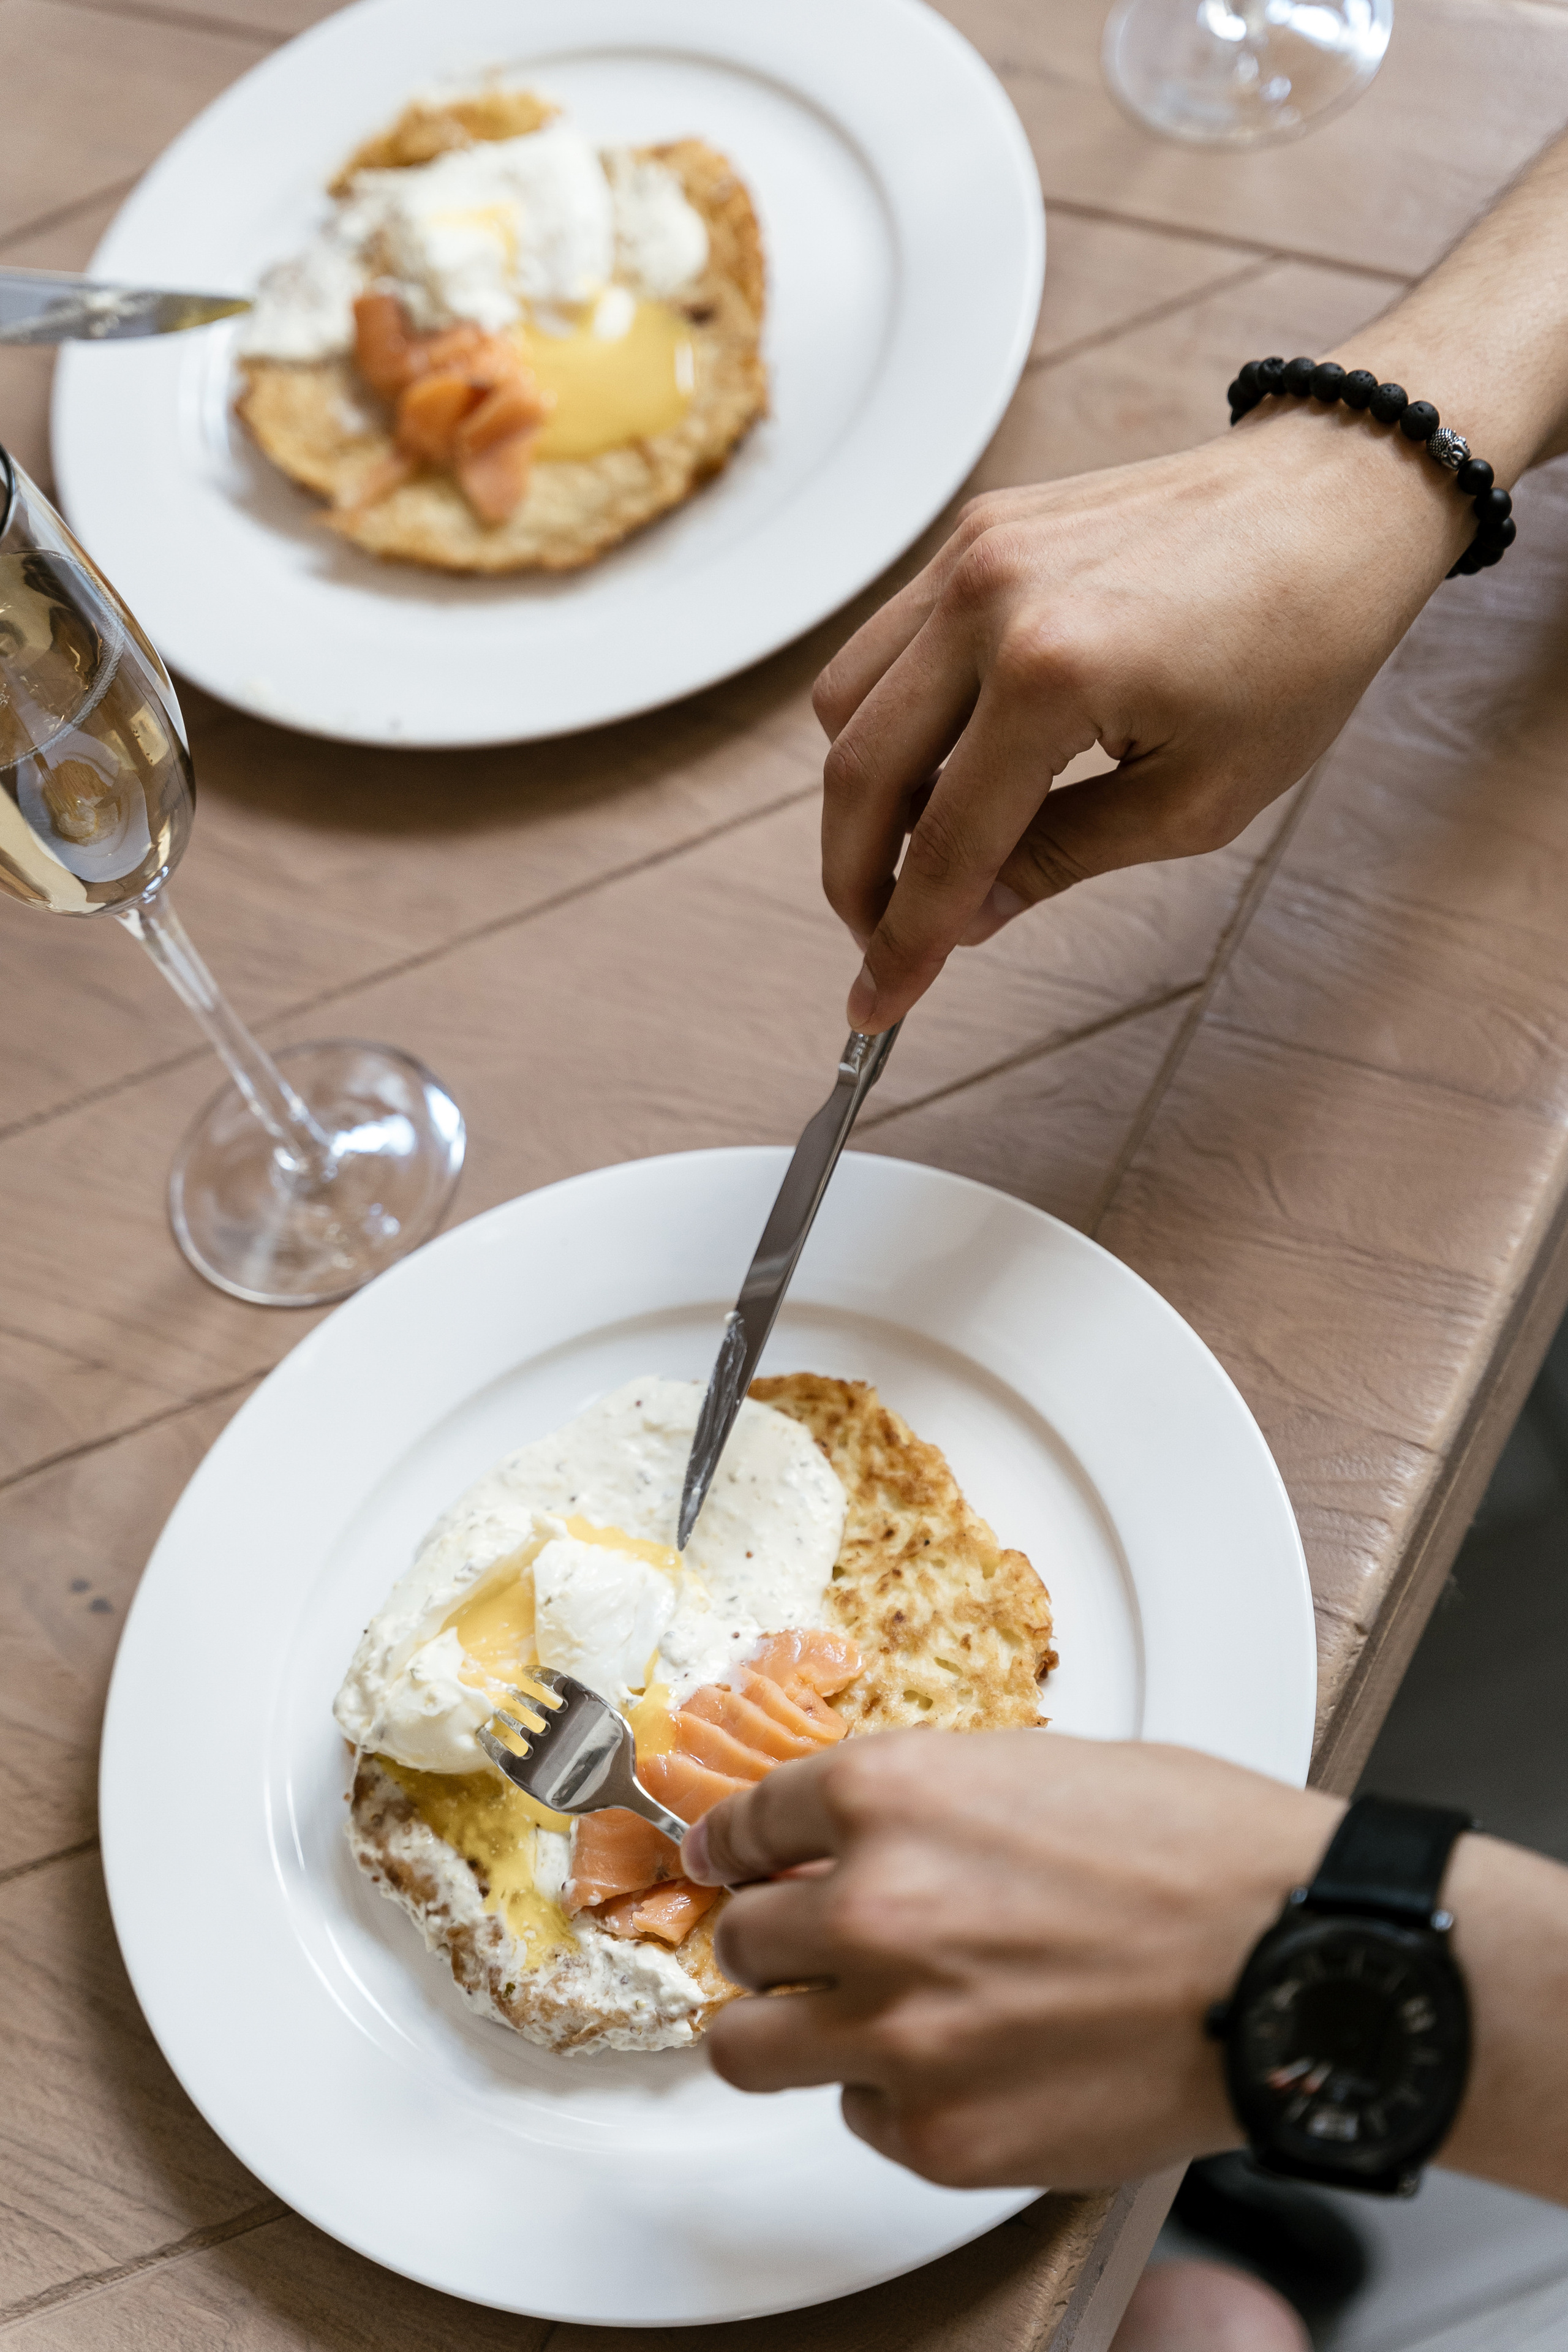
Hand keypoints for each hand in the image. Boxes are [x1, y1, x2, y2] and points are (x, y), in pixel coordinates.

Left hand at [683, 1729, 1340, 2188]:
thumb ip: (924, 1807)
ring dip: (788, 2029)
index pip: (747, 1823)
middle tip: (805, 1949)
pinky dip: (892, 2098)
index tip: (725, 1863)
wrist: (1289, 1959)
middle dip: (770, 1941)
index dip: (732, 1845)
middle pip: (740, 1940)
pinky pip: (859, 2118)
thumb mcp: (1034, 1767)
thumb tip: (855, 1842)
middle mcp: (870, 1909)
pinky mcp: (941, 2135)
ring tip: (839, 2023)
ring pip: (750, 2048)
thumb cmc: (1195, 1848)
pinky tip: (963, 2066)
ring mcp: (899, 2032)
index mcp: (890, 1795)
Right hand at [816, 407, 1463, 1033]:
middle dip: (856, 879)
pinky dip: (892, 719)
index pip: (943, 844)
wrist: (1334, 502)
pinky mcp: (975, 532)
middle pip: (860, 772)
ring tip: (925, 850)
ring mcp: (973, 554)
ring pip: (847, 703)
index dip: (902, 942)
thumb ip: (1061, 859)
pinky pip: (885, 644)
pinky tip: (951, 764)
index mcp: (1052, 672)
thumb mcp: (1195, 800)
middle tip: (884, 937)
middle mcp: (989, 600)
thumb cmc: (1297, 647)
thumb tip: (967, 917)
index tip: (875, 1007)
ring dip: (865, 797)